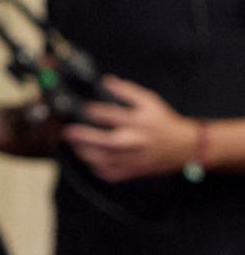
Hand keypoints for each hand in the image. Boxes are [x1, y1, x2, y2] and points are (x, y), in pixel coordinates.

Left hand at [63, 75, 196, 181]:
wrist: (186, 147)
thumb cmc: (164, 122)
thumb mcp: (150, 101)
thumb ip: (127, 91)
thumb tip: (106, 82)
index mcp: (140, 122)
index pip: (114, 116)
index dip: (94, 111)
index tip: (83, 108)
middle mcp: (136, 141)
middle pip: (107, 141)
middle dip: (84, 136)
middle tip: (68, 131)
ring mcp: (135, 158)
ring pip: (106, 160)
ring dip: (86, 152)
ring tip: (74, 144)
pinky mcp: (134, 171)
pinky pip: (111, 173)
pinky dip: (97, 167)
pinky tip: (89, 158)